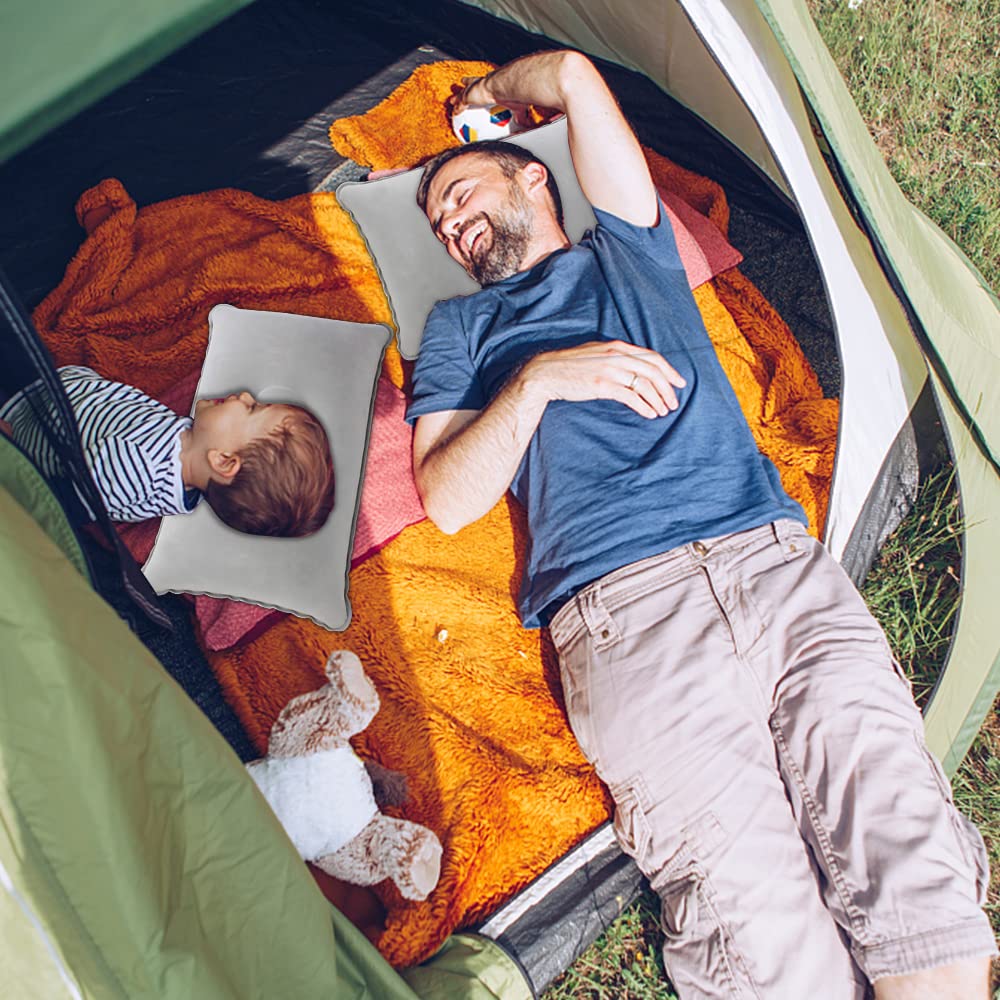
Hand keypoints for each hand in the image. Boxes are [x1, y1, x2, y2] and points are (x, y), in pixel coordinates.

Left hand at [449, 76, 560, 129]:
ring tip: (451, 99)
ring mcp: (481, 86)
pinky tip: (452, 110)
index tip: (487, 90)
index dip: (490, 87)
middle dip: (469, 83)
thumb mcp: (525, 110)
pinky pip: (462, 100)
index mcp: (502, 85)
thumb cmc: (525, 93)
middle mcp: (490, 83)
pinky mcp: (474, 92)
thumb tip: (535, 133)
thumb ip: (527, 121)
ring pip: (466, 90)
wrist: (518, 83)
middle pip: (476, 83)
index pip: (494, 86)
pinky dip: (457, 106)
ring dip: (459, 95)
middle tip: (462, 84)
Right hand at [521, 341, 686, 417]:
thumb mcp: (596, 355)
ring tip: (663, 411)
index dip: (669, 370)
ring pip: (644, 384)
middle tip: (674, 402)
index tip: (679, 382)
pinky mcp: (602, 385)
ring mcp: (609, 369)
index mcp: (617, 346)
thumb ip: (616, 358)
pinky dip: (644, 406)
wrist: (546, 372)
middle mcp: (616, 355)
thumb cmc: (571, 367)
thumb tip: (634, 370)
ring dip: (658, 399)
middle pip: (653, 371)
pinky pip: (631, 396)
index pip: (652, 357)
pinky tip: (649, 414)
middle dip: (667, 388)